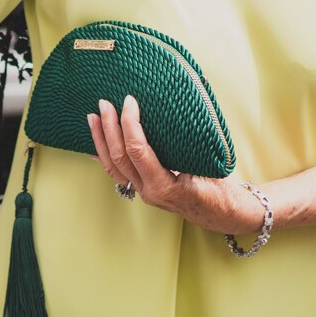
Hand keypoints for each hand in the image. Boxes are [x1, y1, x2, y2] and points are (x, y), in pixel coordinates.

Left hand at [87, 96, 263, 233]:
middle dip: (109, 128)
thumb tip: (171, 115)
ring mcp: (144, 192)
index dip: (130, 123)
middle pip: (119, 157)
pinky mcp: (144, 190)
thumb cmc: (219, 190)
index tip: (130, 101)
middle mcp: (149, 191)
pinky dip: (105, 157)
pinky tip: (95, 147)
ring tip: (92, 118)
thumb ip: (187, 148)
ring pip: (113, 167)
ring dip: (101, 141)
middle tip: (104, 103)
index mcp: (164, 185)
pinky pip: (119, 173)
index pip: (137, 150)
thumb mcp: (207, 166)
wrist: (223, 214)